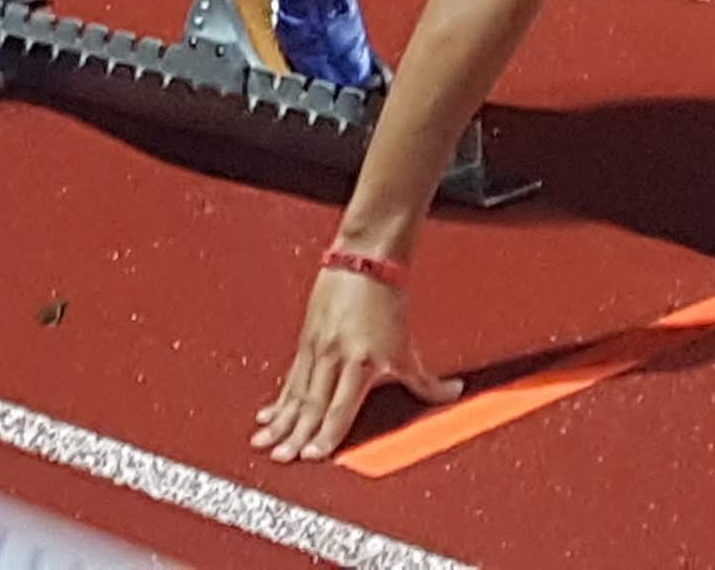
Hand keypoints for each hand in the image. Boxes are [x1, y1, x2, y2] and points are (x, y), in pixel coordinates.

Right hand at [252, 262, 455, 461]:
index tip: (313, 455)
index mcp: (360, 362)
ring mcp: (317, 348)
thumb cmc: (388, 297)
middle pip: (311, 405)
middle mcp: (335, 357)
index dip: (326, 434)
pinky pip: (291, 376)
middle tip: (280, 457)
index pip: (340, 408)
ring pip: (296, 393)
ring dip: (279, 420)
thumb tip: (452, 394)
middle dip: (294, 435)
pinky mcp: (306, 339)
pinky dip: (280, 398)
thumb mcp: (407, 345)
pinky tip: (268, 414)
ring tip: (262, 441)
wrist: (365, 257)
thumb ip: (425, 381)